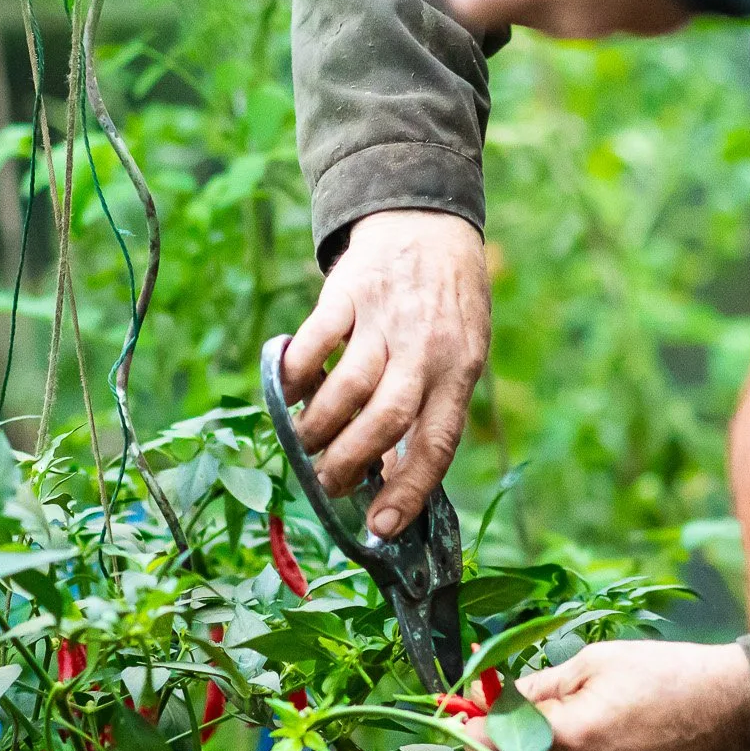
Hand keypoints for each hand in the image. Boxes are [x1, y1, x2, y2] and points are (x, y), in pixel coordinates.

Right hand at [279, 209, 489, 537]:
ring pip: (348, 386)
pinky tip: (289, 388)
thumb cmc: (445, 308)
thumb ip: (428, 411)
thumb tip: (389, 479)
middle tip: (326, 484)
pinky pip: (316, 340)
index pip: (437, 442)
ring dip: (318, 426)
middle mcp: (427, 348)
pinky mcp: (350, 291)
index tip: (380, 527)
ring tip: (305, 443)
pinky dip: (297, 371)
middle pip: (387, 418)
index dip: (409, 490)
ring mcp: (386, 318)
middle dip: (350, 463)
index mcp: (460, 371)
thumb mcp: (456, 357)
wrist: (429, 222)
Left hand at [471, 640, 749, 750]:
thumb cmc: (670, 676)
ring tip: (521, 739)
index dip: (466, 727)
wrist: (737, 715)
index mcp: (567, 738)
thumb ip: (539, 685)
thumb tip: (494, 696)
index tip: (463, 709)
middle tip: (486, 727)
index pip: (485, 746)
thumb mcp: (597, 662)